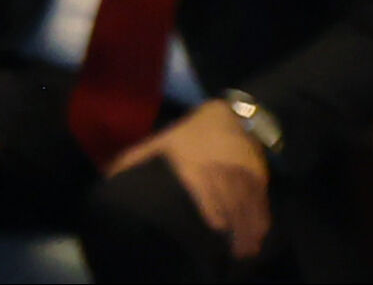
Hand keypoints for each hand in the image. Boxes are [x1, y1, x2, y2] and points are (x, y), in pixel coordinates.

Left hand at [117, 106, 276, 257]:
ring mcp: (244, 174)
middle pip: (231, 203)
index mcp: (195, 163)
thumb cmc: (190, 136)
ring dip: (249, 233)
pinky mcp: (260, 179)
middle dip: (234, 230)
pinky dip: (261, 223)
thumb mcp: (160, 143)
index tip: (216, 227)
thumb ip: (135, 160)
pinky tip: (257, 239)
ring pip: (249, 207)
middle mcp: (222, 169)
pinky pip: (262, 205)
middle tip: (231, 254)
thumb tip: (109, 176)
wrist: (232, 119)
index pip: (206, 186)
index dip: (212, 206)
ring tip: (243, 253)